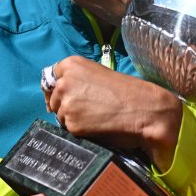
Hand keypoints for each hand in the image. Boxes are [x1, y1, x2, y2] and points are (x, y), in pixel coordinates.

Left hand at [43, 56, 181, 168]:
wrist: (145, 109)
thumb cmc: (128, 92)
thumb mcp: (99, 74)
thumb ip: (78, 80)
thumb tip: (62, 95)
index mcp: (71, 64)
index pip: (50, 78)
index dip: (57, 90)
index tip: (64, 97)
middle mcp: (65, 82)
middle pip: (53, 98)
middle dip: (65, 105)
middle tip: (89, 109)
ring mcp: (66, 103)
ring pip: (60, 115)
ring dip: (73, 119)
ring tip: (96, 117)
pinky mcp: (72, 123)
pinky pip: (69, 130)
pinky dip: (80, 131)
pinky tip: (97, 126)